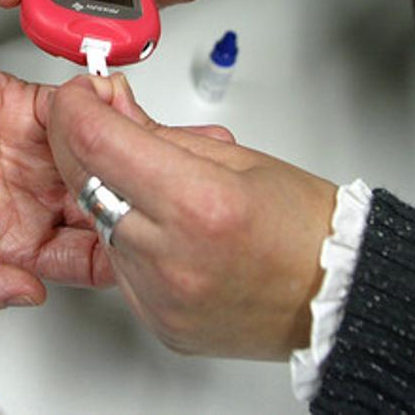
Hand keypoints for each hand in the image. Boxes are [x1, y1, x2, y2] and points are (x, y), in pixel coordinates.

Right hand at [0, 57, 112, 322]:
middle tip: (137, 168)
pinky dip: (90, 100)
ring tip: (122, 128)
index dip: (115, 245)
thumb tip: (27, 296)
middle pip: (103, 201)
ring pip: (98, 152)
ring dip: (116, 140)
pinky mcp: (25, 107)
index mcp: (15, 243)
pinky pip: (73, 106)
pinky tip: (93, 99)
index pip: (87, 257)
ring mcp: (32, 153)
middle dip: (127, 187)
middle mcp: (31, 199)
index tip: (129, 226)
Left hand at [41, 73, 336, 359]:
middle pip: (85, 183)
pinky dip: (126, 236)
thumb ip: (160, 133)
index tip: (81, 94)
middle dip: (77, 141)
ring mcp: (161, 296)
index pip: (99, 144)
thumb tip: (111, 107)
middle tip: (94, 118)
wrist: (337, 296)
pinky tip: (157, 224)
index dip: (77, 109)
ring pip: (97, 224)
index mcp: (200, 204)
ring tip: (147, 180)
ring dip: (104, 191)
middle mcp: (173, 258)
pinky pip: (118, 264)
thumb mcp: (236, 157)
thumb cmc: (305, 227)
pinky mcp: (157, 321)